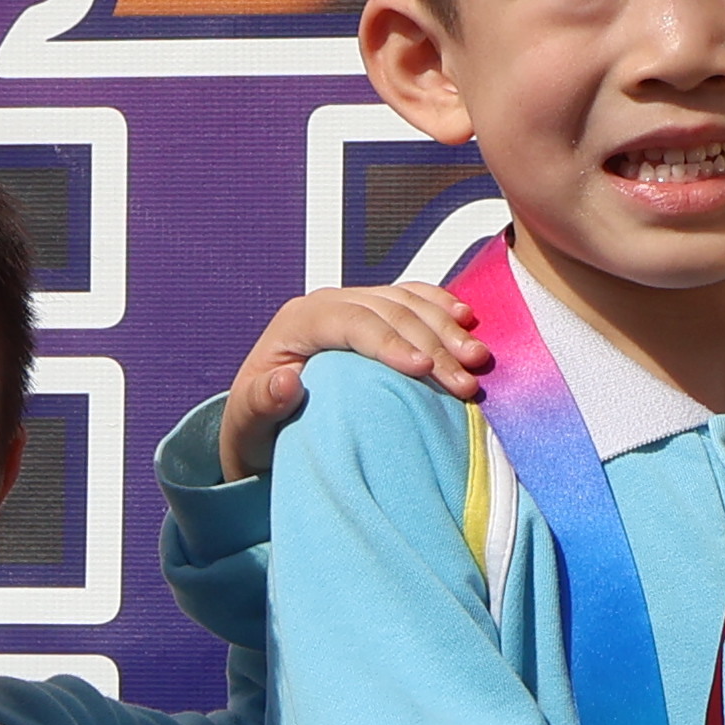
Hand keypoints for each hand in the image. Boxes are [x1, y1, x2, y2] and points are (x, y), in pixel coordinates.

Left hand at [224, 281, 488, 474]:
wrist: (263, 424)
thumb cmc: (256, 426)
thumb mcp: (247, 424)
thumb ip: (261, 402)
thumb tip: (286, 381)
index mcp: (297, 322)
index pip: (351, 321)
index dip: (390, 342)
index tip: (422, 369)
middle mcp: (327, 305)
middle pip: (389, 311)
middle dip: (432, 343)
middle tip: (464, 380)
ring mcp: (354, 305)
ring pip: (407, 302)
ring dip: (447, 329)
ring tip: (477, 359)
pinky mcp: (375, 315)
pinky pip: (413, 298)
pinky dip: (441, 307)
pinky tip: (467, 320)